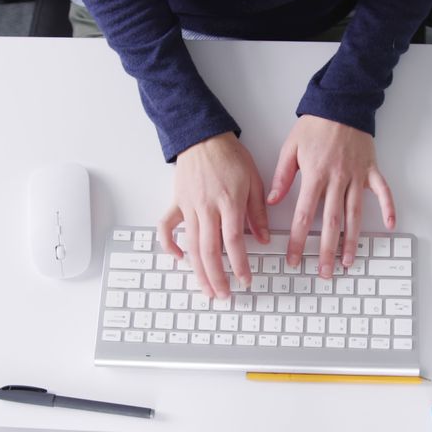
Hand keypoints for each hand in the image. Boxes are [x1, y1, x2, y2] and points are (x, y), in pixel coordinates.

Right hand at [159, 132, 269, 298]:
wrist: (202, 136)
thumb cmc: (230, 156)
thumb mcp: (254, 180)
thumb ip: (257, 212)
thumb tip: (264, 239)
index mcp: (229, 202)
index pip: (234, 242)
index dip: (240, 265)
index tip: (245, 280)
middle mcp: (207, 208)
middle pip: (210, 251)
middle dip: (217, 277)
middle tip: (224, 295)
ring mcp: (189, 207)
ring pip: (191, 245)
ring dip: (198, 271)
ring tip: (206, 289)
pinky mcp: (176, 203)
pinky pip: (167, 227)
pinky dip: (170, 244)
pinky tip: (179, 258)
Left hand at [267, 115, 395, 278]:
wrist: (341, 103)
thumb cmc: (315, 125)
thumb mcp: (290, 148)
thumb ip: (282, 177)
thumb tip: (273, 201)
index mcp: (315, 176)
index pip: (304, 216)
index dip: (298, 240)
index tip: (293, 259)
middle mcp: (337, 180)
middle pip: (331, 223)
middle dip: (326, 251)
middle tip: (323, 273)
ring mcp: (357, 177)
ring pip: (355, 215)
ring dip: (352, 241)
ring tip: (348, 262)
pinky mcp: (372, 170)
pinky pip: (382, 192)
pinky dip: (388, 209)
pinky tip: (390, 226)